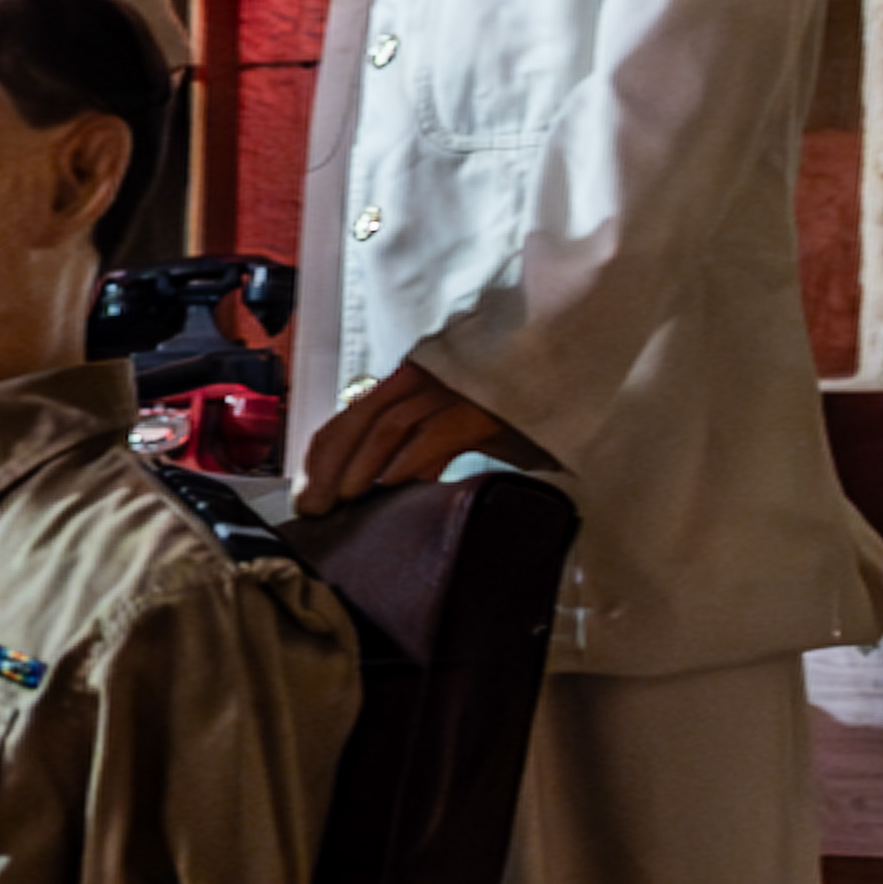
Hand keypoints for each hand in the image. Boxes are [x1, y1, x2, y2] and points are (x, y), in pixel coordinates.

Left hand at [299, 359, 519, 507]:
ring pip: (391, 424)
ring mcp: (460, 388)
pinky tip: (392, 485)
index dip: (323, 453)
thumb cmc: (516, 423)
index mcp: (416, 380)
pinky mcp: (488, 408)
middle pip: (362, 417)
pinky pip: (437, 433)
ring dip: (360, 467)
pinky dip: (410, 460)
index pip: (352, 413)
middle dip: (329, 465)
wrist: (577, 406)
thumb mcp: (453, 434)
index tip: (306, 493)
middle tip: (313, 508)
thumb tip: (368, 487)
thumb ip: (413, 447)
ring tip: (344, 501)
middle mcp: (432, 375)